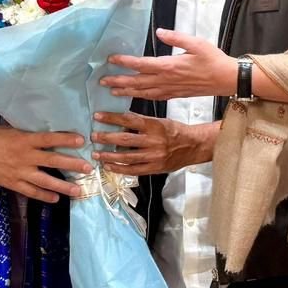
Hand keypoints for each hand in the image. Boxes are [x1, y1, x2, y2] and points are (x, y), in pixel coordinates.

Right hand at [0, 126, 91, 202]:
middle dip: (72, 164)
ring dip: (63, 186)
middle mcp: (25, 156)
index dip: (66, 139)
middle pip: (53, 160)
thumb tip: (49, 136)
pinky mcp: (13, 183)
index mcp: (25, 139)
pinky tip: (56, 198)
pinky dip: (44, 196)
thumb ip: (30, 135)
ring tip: (78, 190)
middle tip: (88, 168)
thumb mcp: (13, 129)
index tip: (82, 140)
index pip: (50, 139)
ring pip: (45, 180)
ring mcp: (20, 171)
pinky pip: (31, 191)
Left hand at [91, 112, 218, 175]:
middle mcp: (154, 141)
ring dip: (109, 156)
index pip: (129, 120)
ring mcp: (154, 157)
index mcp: (154, 125)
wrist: (193, 146)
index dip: (112, 118)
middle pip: (125, 140)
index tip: (98, 116)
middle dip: (106, 138)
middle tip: (93, 137)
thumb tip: (120, 120)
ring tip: (97, 154)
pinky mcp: (155, 169)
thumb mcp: (160, 121)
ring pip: (127, 157)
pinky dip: (119, 169)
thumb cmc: (175, 131)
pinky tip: (109, 167)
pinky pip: (134, 170)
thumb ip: (141, 122)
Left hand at [100, 29, 237, 101]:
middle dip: (118, 81)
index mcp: (169, 66)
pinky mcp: (175, 94)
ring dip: (126, 92)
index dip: (125, 62)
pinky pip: (154, 97)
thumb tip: (159, 32)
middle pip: (137, 81)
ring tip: (112, 92)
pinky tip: (135, 97)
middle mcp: (166, 80)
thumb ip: (176, 37)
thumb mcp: (197, 43)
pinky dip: (141, 97)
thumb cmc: (213, 59)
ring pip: (143, 92)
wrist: (227, 79)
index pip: (141, 64)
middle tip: (102, 81)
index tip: (111, 59)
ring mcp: (170, 89)